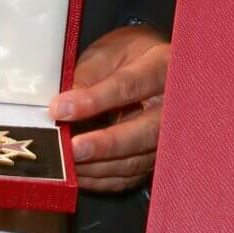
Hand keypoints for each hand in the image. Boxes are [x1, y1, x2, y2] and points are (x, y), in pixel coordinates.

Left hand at [51, 25, 167, 191]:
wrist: (150, 68)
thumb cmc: (129, 57)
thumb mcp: (107, 54)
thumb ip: (85, 78)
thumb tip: (61, 108)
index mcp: (162, 66)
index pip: (129, 86)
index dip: (95, 100)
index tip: (62, 109)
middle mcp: (172, 104)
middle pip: (144, 132)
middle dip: (106, 144)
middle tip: (73, 148)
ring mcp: (167, 135)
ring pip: (137, 159)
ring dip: (99, 165)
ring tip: (67, 162)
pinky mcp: (154, 157)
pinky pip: (129, 176)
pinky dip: (102, 178)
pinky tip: (79, 172)